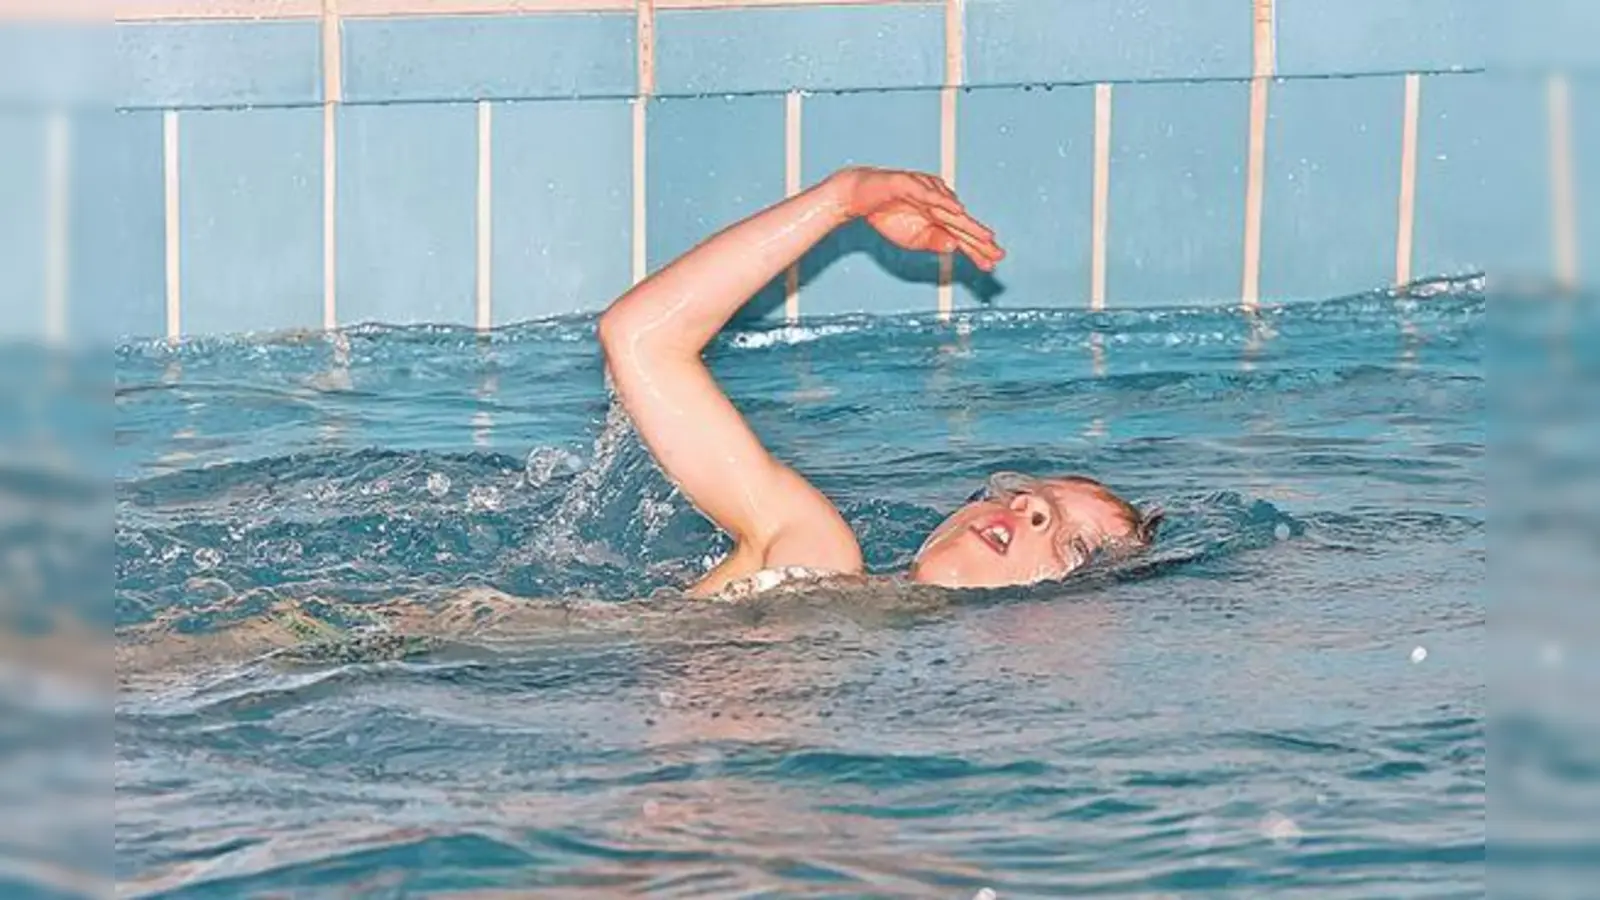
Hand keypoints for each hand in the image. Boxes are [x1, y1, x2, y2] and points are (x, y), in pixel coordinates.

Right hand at [834, 168, 1004, 270]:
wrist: (857, 197)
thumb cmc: (886, 215)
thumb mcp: (912, 239)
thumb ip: (933, 242)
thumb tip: (953, 246)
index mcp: (938, 218)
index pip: (961, 235)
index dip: (976, 250)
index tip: (991, 264)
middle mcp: (936, 203)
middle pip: (961, 223)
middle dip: (980, 239)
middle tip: (997, 253)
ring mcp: (925, 191)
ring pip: (950, 209)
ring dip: (967, 223)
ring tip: (985, 237)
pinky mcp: (908, 183)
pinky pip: (928, 193)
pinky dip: (943, 201)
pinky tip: (957, 209)